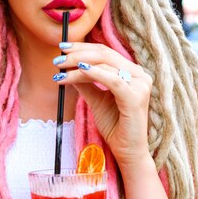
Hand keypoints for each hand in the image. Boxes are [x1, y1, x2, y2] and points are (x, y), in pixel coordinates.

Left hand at [53, 42, 152, 167]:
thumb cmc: (115, 126)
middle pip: (105, 54)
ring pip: (105, 65)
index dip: (83, 47)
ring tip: (60, 69)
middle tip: (57, 58)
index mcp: (133, 73)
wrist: (127, 151)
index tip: (63, 48)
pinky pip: (112, 80)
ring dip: (78, 65)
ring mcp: (140, 85)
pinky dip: (93, 74)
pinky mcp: (135, 97)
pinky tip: (77, 71)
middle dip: (78, 54)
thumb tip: (68, 68)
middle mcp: (140, 75)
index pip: (106, 52)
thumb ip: (86, 84)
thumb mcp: (96, 100)